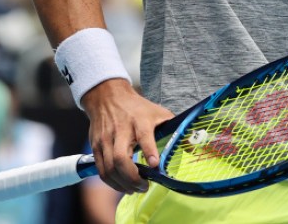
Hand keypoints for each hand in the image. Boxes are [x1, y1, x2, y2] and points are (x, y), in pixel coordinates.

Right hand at [82, 79, 174, 193]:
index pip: (144, 136)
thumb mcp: (158, 113)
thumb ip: (173, 129)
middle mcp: (121, 130)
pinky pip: (101, 170)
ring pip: (110, 168)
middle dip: (132, 178)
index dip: (150, 151)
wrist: (108, 97)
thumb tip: (192, 146)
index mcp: (139, 121)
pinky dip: (111, 182)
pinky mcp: (96, 146)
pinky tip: (121, 185)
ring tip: (134, 189)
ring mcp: (106, 139)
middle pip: (120, 159)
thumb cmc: (136, 108)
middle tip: (144, 186)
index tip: (155, 165)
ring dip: (122, 184)